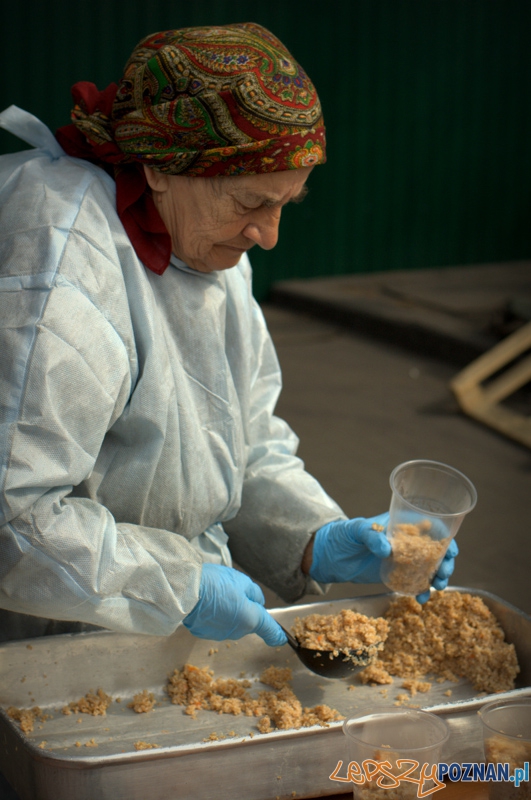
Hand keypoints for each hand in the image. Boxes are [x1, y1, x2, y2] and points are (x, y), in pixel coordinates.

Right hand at [183, 563, 286, 645]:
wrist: (186, 593)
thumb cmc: (216, 584)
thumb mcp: (242, 581)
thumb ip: (254, 593)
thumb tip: (257, 601)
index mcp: (251, 619)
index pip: (269, 630)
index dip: (277, 634)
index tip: (283, 639)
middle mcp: (238, 631)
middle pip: (248, 621)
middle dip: (244, 609)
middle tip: (233, 591)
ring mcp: (221, 634)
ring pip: (231, 622)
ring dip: (229, 611)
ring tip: (216, 595)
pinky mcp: (205, 633)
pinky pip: (216, 623)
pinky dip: (215, 615)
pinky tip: (206, 602)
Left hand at [309, 514, 458, 603]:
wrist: (329, 556)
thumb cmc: (343, 534)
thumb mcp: (355, 530)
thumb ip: (370, 536)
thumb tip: (387, 549)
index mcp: (401, 524)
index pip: (430, 528)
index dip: (445, 538)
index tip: (450, 551)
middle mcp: (406, 541)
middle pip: (435, 550)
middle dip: (445, 561)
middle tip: (443, 573)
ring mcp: (402, 559)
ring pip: (429, 568)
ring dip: (437, 577)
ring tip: (436, 587)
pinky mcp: (396, 575)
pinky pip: (414, 582)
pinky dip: (421, 590)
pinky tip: (421, 598)